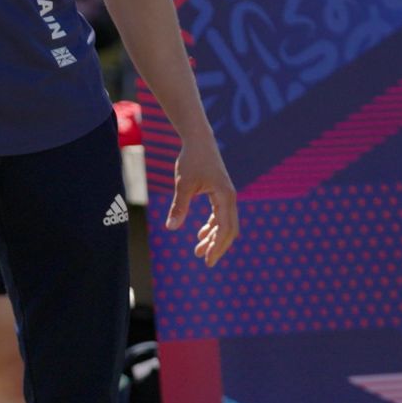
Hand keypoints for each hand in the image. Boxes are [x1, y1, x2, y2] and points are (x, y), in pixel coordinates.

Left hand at [166, 136, 238, 266]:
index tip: (207, 261)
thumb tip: (171, 228)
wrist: (199, 141)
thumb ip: (179, 206)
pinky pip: (220, 216)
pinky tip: (200, 234)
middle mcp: (230, 198)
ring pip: (224, 224)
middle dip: (217, 246)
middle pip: (229, 230)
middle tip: (206, 262)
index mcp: (225, 197)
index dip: (217, 247)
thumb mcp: (183, 184)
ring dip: (213, 238)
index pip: (225, 228)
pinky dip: (212, 227)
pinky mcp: (220, 193)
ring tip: (198, 251)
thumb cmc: (191, 160)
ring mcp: (226, 196)